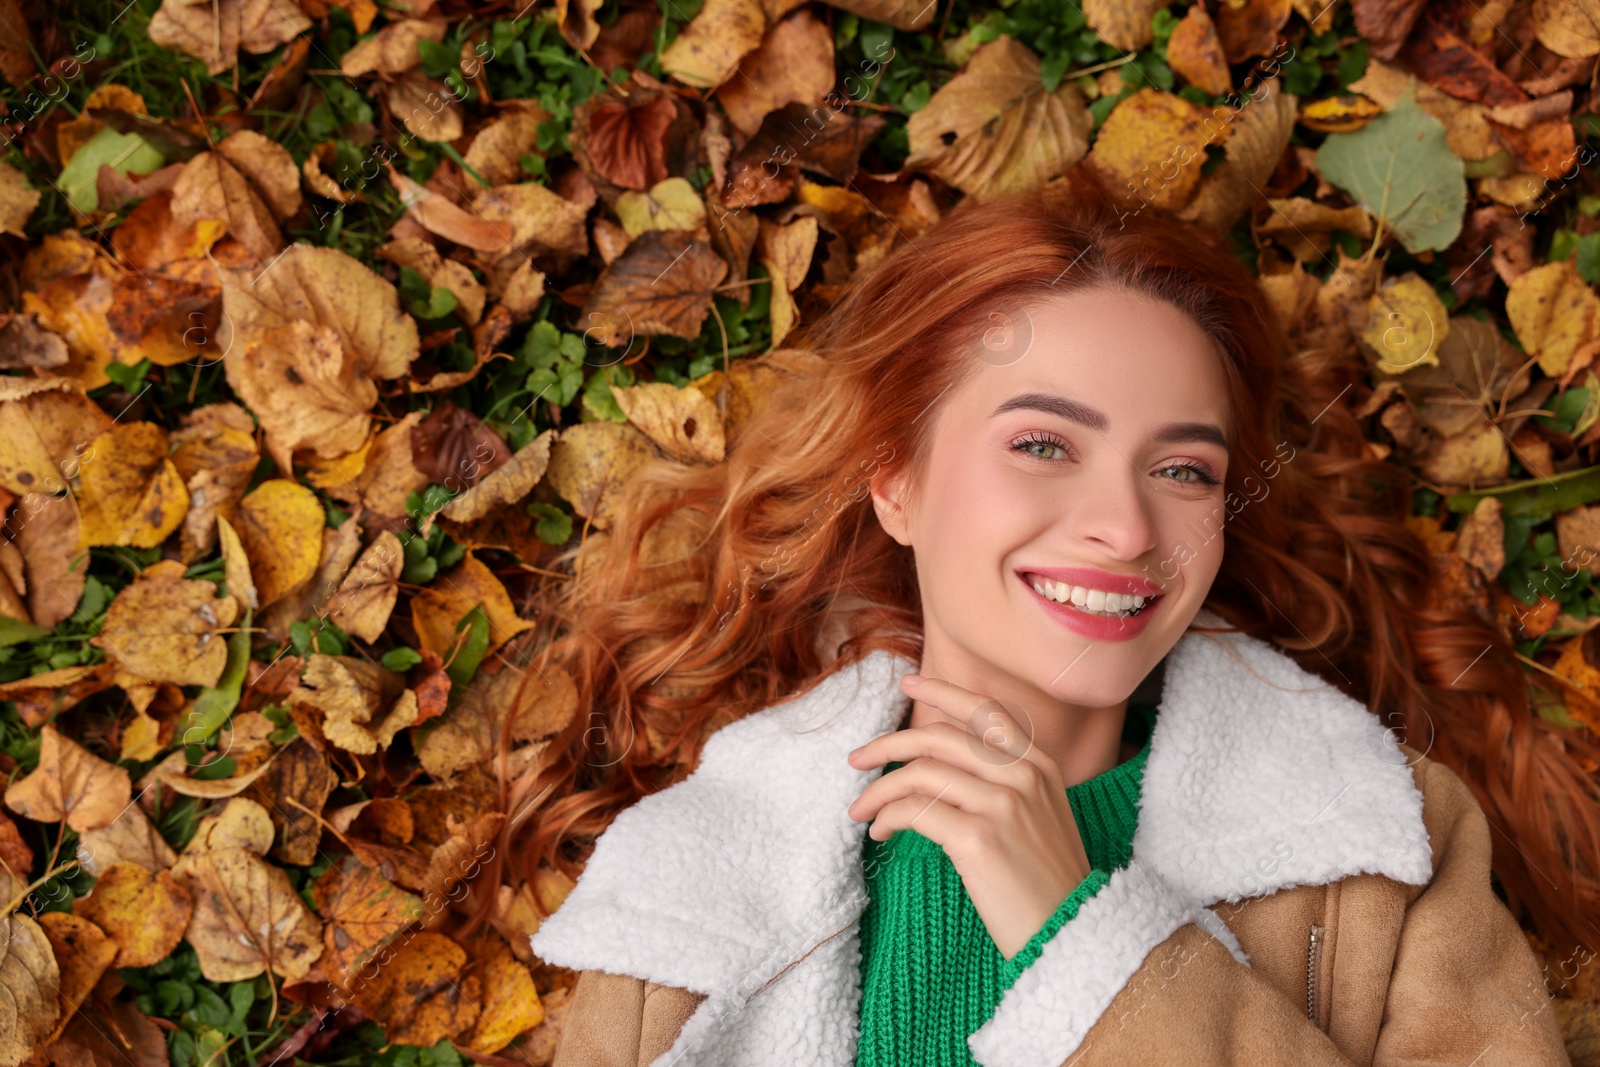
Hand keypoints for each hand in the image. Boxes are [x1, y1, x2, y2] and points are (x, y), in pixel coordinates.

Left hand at [845, 674, 1092, 959]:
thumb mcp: (1040, 817)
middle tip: (857, 759)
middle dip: (889, 744)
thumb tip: (941, 765)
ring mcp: (1002, 804)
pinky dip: (887, 817)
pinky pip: (914, 811)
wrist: (1071, 932)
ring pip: (920, 773)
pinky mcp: (978, 838)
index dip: (942, 692)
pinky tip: (881, 833)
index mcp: (1040, 765)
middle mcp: (1023, 776)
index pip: (984, 711)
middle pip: (939, 737)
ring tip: (860, 810)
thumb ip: (1005, 783)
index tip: (907, 683)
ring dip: (879, 790)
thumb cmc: (1047, 882)